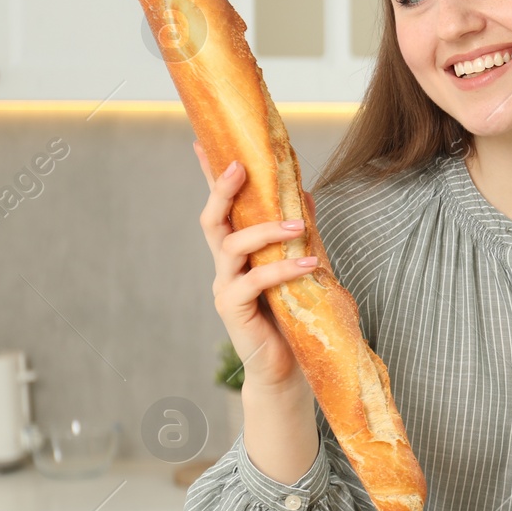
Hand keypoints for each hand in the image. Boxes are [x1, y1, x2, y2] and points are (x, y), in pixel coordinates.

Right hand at [194, 139, 316, 394]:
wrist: (292, 369)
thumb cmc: (298, 317)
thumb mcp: (307, 268)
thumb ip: (303, 235)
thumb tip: (304, 194)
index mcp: (240, 252)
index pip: (223, 207)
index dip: (211, 176)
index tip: (202, 141)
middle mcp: (226, 266)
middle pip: (213, 220)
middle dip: (221, 189)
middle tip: (240, 165)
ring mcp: (226, 287)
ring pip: (232, 246)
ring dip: (266, 230)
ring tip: (299, 227)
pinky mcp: (234, 310)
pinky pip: (254, 282)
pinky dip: (282, 269)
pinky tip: (309, 263)